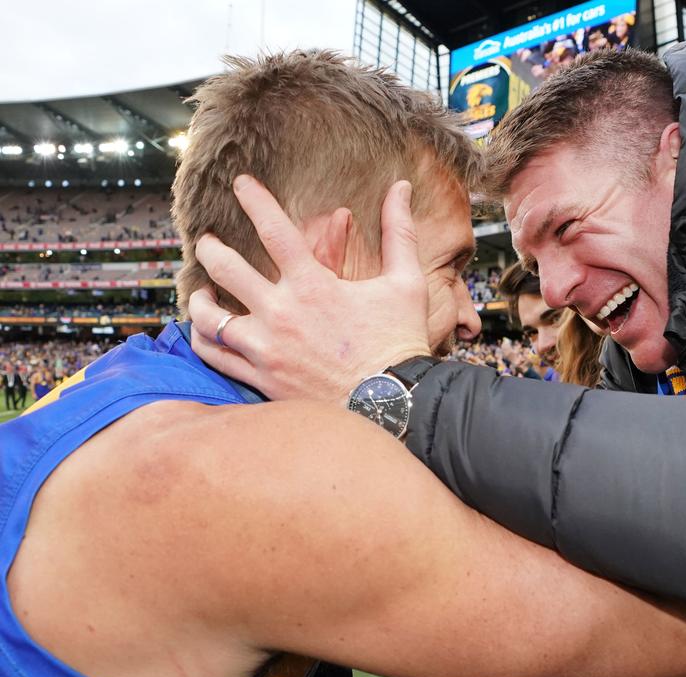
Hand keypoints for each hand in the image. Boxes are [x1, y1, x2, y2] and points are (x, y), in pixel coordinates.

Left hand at [188, 176, 430, 400]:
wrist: (392, 404)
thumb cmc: (400, 342)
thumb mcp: (406, 282)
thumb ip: (399, 231)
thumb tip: (400, 187)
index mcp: (313, 285)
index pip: (273, 229)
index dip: (254, 200)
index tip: (240, 184)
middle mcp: (281, 313)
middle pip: (226, 268)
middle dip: (211, 248)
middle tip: (207, 242)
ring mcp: (267, 348)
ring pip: (210, 316)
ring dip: (200, 298)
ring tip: (201, 290)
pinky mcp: (262, 378)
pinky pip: (216, 356)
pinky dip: (204, 340)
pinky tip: (205, 331)